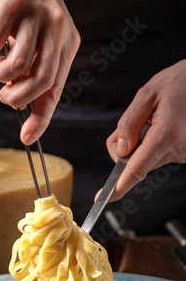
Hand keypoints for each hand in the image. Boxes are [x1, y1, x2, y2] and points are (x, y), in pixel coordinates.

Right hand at [0, 0, 79, 144]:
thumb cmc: (24, 10)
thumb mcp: (37, 40)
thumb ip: (32, 69)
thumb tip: (20, 106)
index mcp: (67, 43)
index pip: (56, 88)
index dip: (41, 117)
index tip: (27, 139)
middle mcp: (58, 30)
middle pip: (41, 81)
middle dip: (17, 98)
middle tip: (5, 95)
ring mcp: (39, 14)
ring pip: (19, 64)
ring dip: (1, 74)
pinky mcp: (17, 1)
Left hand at [105, 59, 185, 200]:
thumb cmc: (180, 83)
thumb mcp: (148, 94)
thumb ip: (129, 123)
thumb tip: (121, 150)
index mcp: (166, 135)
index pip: (137, 168)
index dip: (119, 186)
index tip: (104, 198)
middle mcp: (178, 150)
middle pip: (136, 162)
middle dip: (127, 146)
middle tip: (137, 120)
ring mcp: (183, 154)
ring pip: (147, 158)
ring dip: (142, 142)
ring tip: (156, 118)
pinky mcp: (185, 153)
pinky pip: (159, 153)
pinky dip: (154, 142)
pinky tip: (164, 123)